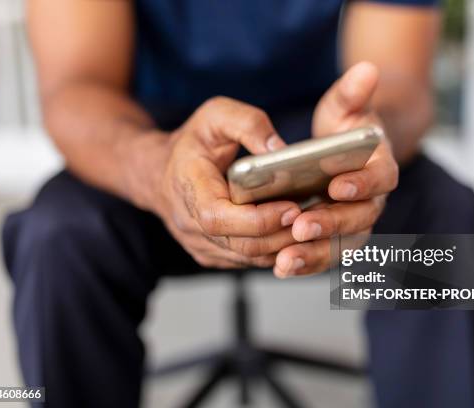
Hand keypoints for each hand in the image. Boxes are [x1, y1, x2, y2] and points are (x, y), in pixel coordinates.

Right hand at [151, 97, 300, 268]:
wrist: (159, 173)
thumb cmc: (191, 143)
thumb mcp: (215, 115)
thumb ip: (248, 123)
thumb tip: (280, 149)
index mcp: (189, 189)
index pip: (219, 218)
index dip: (258, 219)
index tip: (291, 207)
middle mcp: (190, 225)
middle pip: (241, 245)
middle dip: (282, 235)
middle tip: (314, 217)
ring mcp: (200, 245)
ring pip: (248, 258)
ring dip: (283, 246)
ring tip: (310, 225)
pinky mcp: (212, 255)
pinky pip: (247, 261)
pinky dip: (274, 251)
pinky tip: (294, 233)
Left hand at [274, 62, 398, 277]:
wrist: (346, 154)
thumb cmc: (345, 129)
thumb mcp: (346, 107)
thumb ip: (354, 93)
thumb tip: (367, 69)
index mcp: (381, 167)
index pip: (382, 179)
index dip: (363, 183)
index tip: (337, 186)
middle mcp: (373, 200)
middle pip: (361, 219)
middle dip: (331, 224)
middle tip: (301, 226)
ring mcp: (355, 222)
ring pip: (342, 245)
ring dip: (315, 254)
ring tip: (285, 261)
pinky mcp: (336, 238)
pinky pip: (325, 256)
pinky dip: (306, 263)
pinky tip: (282, 267)